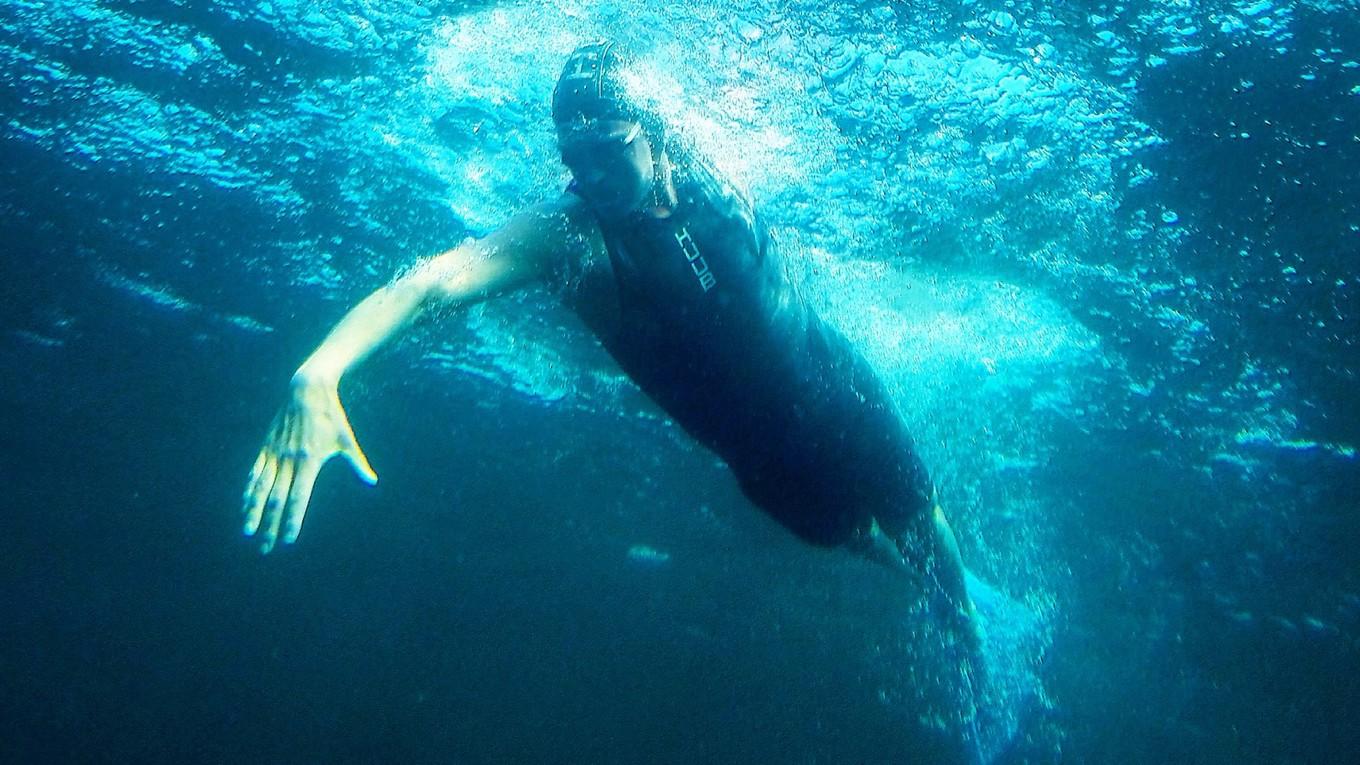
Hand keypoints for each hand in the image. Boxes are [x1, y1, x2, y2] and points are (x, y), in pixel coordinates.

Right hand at [242, 374, 376, 552]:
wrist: (307, 390)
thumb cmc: (332, 417)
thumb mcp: (347, 440)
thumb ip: (357, 463)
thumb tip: (372, 481)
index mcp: (310, 461)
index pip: (299, 498)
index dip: (292, 520)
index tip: (288, 539)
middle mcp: (290, 460)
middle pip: (277, 500)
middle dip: (271, 525)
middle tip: (266, 548)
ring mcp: (275, 453)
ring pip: (261, 488)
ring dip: (253, 511)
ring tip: (249, 532)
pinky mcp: (266, 446)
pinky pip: (255, 472)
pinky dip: (248, 490)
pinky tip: (244, 505)